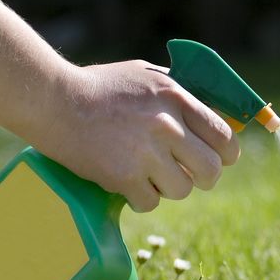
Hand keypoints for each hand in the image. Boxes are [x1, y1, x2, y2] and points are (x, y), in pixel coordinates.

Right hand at [37, 60, 239, 211]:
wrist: (53, 100)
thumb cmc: (101, 87)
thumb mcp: (148, 76)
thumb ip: (182, 94)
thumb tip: (216, 115)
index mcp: (177, 97)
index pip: (224, 136)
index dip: (227, 154)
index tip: (221, 159)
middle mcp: (167, 125)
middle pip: (211, 170)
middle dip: (204, 177)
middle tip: (189, 175)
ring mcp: (146, 152)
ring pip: (183, 190)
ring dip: (169, 187)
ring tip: (150, 174)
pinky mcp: (123, 177)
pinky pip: (151, 202)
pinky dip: (141, 198)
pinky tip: (128, 182)